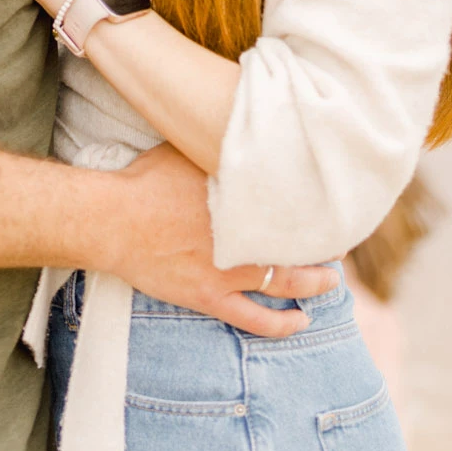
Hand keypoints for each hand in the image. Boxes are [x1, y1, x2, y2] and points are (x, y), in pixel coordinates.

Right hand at [108, 144, 338, 338]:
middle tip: (338, 244)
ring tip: (329, 280)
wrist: (113, 219)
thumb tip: (237, 127)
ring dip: (313, 281)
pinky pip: (255, 318)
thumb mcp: (187, 149)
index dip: (314, 209)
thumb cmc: (145, 180)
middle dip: (322, 245)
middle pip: (296, 243)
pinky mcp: (210, 296)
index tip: (328, 207)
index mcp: (240, 197)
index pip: (291, 205)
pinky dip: (281, 323)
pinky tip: (301, 321)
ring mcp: (229, 270)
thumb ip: (217, 147)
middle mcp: (243, 234)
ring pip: (286, 280)